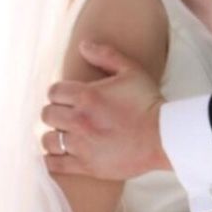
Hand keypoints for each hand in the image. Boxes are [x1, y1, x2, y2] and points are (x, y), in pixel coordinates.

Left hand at [40, 41, 169, 179]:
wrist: (163, 137)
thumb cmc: (148, 103)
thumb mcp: (131, 71)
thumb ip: (106, 55)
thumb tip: (83, 45)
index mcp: (86, 96)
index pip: (53, 92)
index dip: (59, 93)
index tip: (67, 98)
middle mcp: (79, 120)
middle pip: (47, 114)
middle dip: (55, 112)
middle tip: (66, 116)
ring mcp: (81, 145)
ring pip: (48, 140)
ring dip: (53, 136)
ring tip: (63, 135)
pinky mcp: (86, 166)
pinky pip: (55, 165)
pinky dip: (52, 160)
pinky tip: (58, 155)